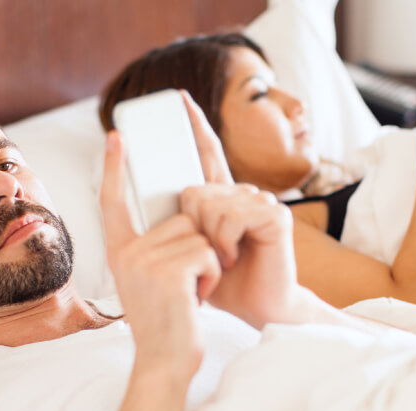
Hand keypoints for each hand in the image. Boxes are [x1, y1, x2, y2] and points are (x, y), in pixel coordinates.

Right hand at [99, 130, 219, 381]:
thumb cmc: (168, 325)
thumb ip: (155, 249)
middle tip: (187, 285)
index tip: (116, 136)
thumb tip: (178, 215)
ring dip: (208, 265)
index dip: (113, 167)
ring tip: (191, 294)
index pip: (112, 201)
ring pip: (198, 234)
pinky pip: (207, 252)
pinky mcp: (166, 272)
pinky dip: (212, 276)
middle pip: (180, 219)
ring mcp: (143, 261)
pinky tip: (196, 300)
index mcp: (119, 252)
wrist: (165, 364)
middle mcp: (125, 253)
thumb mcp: (152, 281)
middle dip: (198, 249)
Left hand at [176, 92, 307, 328]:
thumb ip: (176, 223)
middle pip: (194, 190)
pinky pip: (230, 217)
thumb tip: (141, 197)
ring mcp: (261, 201)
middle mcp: (242, 194)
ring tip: (225, 258)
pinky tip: (236, 256)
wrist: (259, 308)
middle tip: (209, 251)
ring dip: (208, 239)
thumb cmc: (227, 284)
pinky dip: (224, 242)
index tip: (181, 98)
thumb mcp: (190, 249)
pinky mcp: (275, 214)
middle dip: (192, 226)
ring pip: (209, 204)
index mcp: (223, 198)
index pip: (207, 154)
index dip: (195, 125)